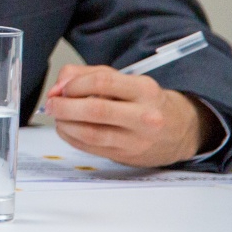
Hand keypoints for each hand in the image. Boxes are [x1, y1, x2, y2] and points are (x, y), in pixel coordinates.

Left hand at [45, 64, 207, 165]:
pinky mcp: (126, 156)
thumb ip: (87, 75)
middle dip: (64, 106)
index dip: (74, 84)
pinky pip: (90, 148)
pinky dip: (71, 137)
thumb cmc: (146, 102)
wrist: (179, 132)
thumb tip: (58, 86)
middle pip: (95, 110)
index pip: (102, 82)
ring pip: (91, 134)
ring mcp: (136, 139)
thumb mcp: (125, 80)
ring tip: (58, 117)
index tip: (62, 88)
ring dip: (65, 124)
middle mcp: (144, 116)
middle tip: (51, 104)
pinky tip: (67, 129)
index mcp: (144, 90)